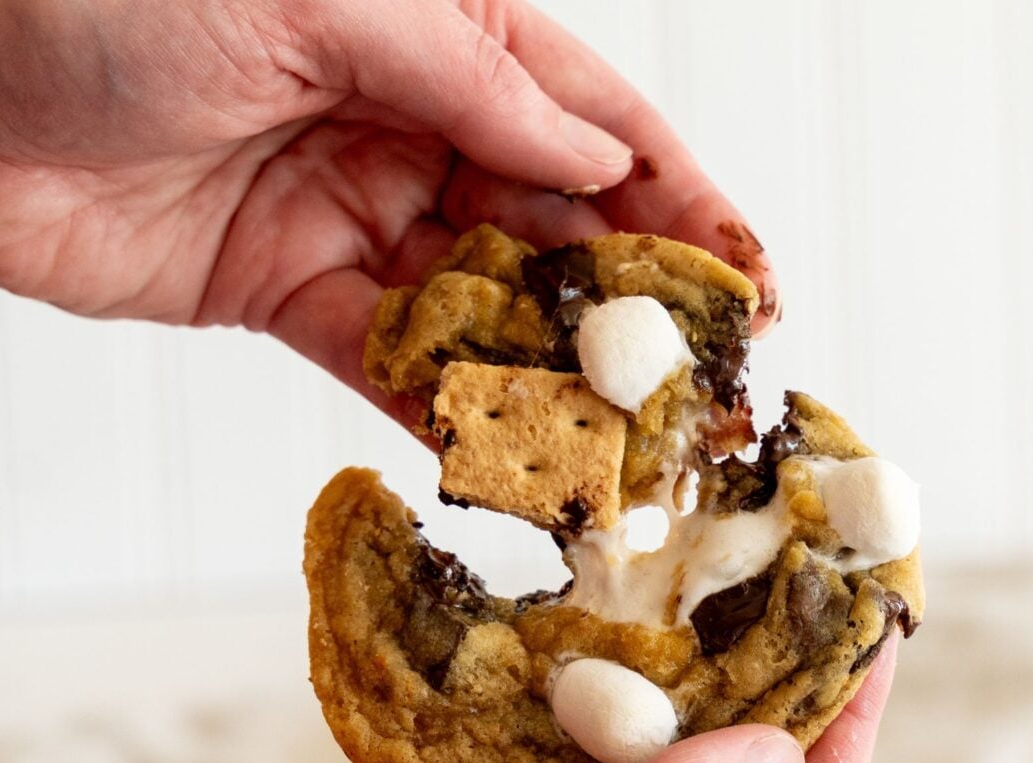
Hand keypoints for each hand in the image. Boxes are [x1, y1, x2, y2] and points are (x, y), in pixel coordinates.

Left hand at [0, 0, 779, 426]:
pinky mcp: (285, 289)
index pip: (598, 123)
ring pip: (485, 302)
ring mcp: (352, 211)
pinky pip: (390, 357)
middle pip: (558, 223)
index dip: (683, 206)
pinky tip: (507, 451)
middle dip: (632, 305)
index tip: (747, 284)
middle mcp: (413, 121)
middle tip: (698, 387)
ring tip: (621, 441)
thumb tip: (597, 155)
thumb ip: (473, 84)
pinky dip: (446, 404)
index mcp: (445, 31)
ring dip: (552, 372)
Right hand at [0, 643, 893, 762]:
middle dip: (744, 687)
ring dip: (624, 669)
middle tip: (773, 576)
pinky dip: (504, 673)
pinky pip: (479, 734)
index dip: (841, 742)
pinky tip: (525, 609)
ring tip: (668, 568)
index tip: (874, 638)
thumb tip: (781, 757)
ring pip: (585, 754)